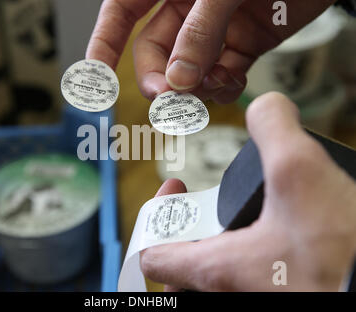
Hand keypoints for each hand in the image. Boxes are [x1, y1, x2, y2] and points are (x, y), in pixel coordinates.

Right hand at [86, 0, 334, 103]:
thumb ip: (201, 30)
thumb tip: (179, 78)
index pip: (121, 14)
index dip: (103, 43)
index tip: (95, 77)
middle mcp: (187, 9)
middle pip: (155, 53)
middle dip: (160, 79)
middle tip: (170, 97)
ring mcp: (214, 31)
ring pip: (187, 71)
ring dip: (195, 88)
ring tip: (210, 85)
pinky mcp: (243, 46)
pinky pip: (221, 77)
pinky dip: (223, 88)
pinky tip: (231, 81)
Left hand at [139, 92, 355, 290]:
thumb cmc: (343, 258)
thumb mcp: (301, 173)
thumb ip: (274, 129)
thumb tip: (267, 107)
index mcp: (217, 270)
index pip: (152, 256)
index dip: (155, 217)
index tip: (176, 187)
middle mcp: (227, 296)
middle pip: (178, 277)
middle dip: (183, 241)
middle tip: (200, 215)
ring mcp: (250, 301)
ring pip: (208, 288)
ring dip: (213, 256)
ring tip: (234, 226)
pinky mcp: (281, 300)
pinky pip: (243, 288)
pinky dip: (245, 268)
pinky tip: (276, 244)